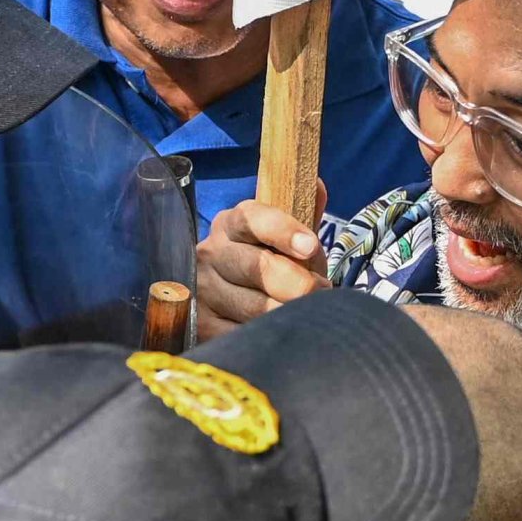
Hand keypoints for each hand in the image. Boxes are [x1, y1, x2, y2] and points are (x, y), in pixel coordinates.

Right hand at [193, 198, 327, 334]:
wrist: (232, 302)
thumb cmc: (271, 263)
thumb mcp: (288, 238)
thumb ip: (304, 212)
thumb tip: (316, 184)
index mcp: (231, 224)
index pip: (253, 219)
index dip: (283, 230)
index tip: (310, 245)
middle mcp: (210, 253)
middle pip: (256, 267)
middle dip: (297, 283)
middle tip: (321, 293)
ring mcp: (202, 290)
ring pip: (254, 306)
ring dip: (288, 314)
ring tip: (305, 315)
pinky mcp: (200, 325)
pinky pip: (242, 334)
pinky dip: (268, 336)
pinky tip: (279, 333)